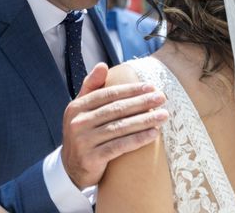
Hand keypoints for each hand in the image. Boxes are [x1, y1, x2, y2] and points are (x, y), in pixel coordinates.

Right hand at [61, 62, 167, 188]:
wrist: (71, 168)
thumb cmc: (84, 133)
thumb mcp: (82, 109)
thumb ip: (91, 87)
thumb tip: (103, 65)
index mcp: (76, 107)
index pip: (108, 94)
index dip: (130, 90)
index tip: (151, 87)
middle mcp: (78, 122)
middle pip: (116, 109)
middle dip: (142, 102)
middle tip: (162, 98)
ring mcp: (83, 141)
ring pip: (120, 127)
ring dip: (145, 120)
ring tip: (163, 116)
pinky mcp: (91, 159)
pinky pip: (119, 146)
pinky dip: (138, 139)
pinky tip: (153, 134)